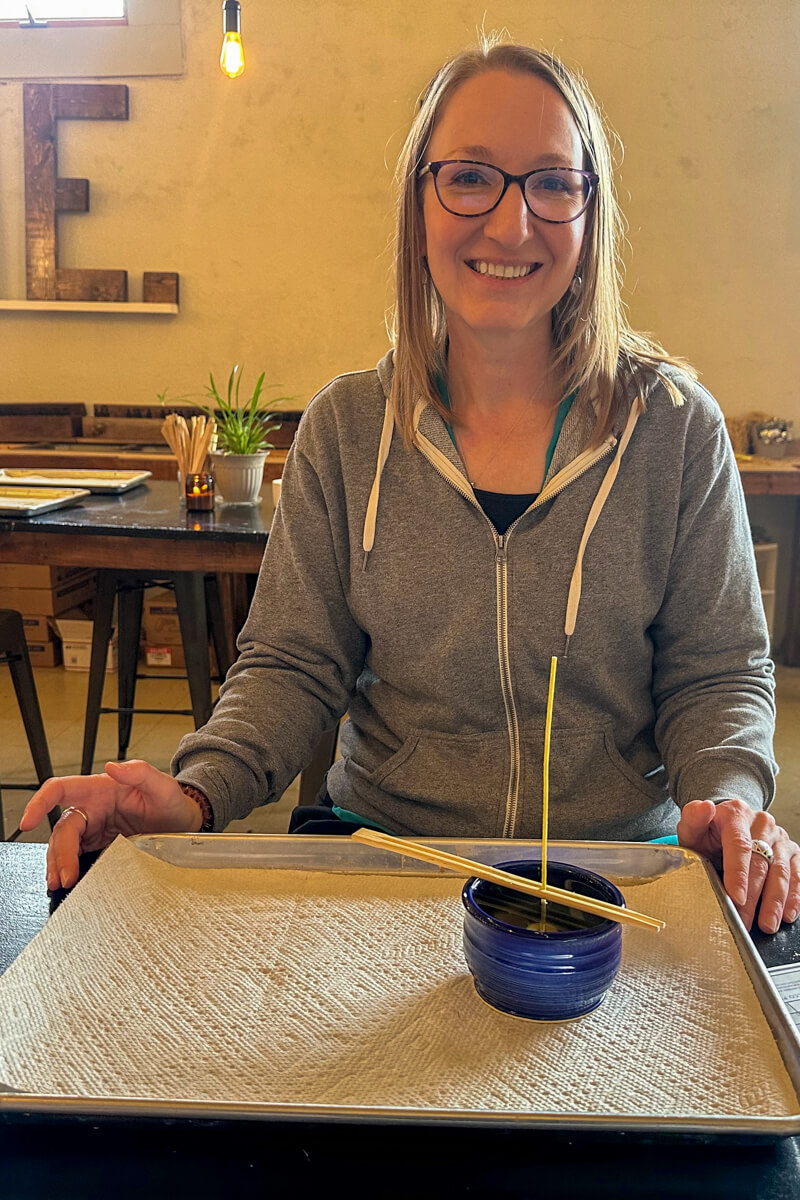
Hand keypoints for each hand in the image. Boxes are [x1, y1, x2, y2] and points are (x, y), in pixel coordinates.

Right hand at [19, 760, 202, 892]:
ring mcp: (95, 829)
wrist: (184, 826)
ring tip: (61, 882)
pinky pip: (76, 857)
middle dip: (58, 853)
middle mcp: (93, 808)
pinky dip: (68, 869)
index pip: (61, 790)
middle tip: (65, 875)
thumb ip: (140, 772)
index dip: (40, 803)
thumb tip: (113, 766)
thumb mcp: (163, 786)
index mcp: (101, 789)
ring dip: (58, 864)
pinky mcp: (99, 847)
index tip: (28, 822)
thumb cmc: (172, 802)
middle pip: (62, 829)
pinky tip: (69, 883)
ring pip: (64, 845)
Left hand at [677, 798, 799, 933]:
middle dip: (752, 897)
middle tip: (743, 921)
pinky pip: (796, 875)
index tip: (736, 897)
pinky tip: (786, 914)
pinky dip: (793, 897)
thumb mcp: (693, 828)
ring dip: (775, 902)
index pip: (739, 845)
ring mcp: (779, 837)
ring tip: (767, 924)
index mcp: (737, 814)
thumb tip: (704, 808)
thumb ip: (692, 820)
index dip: (738, 874)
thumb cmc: (708, 833)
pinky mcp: (792, 851)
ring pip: (781, 872)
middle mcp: (762, 823)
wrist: (729, 825)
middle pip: (760, 863)